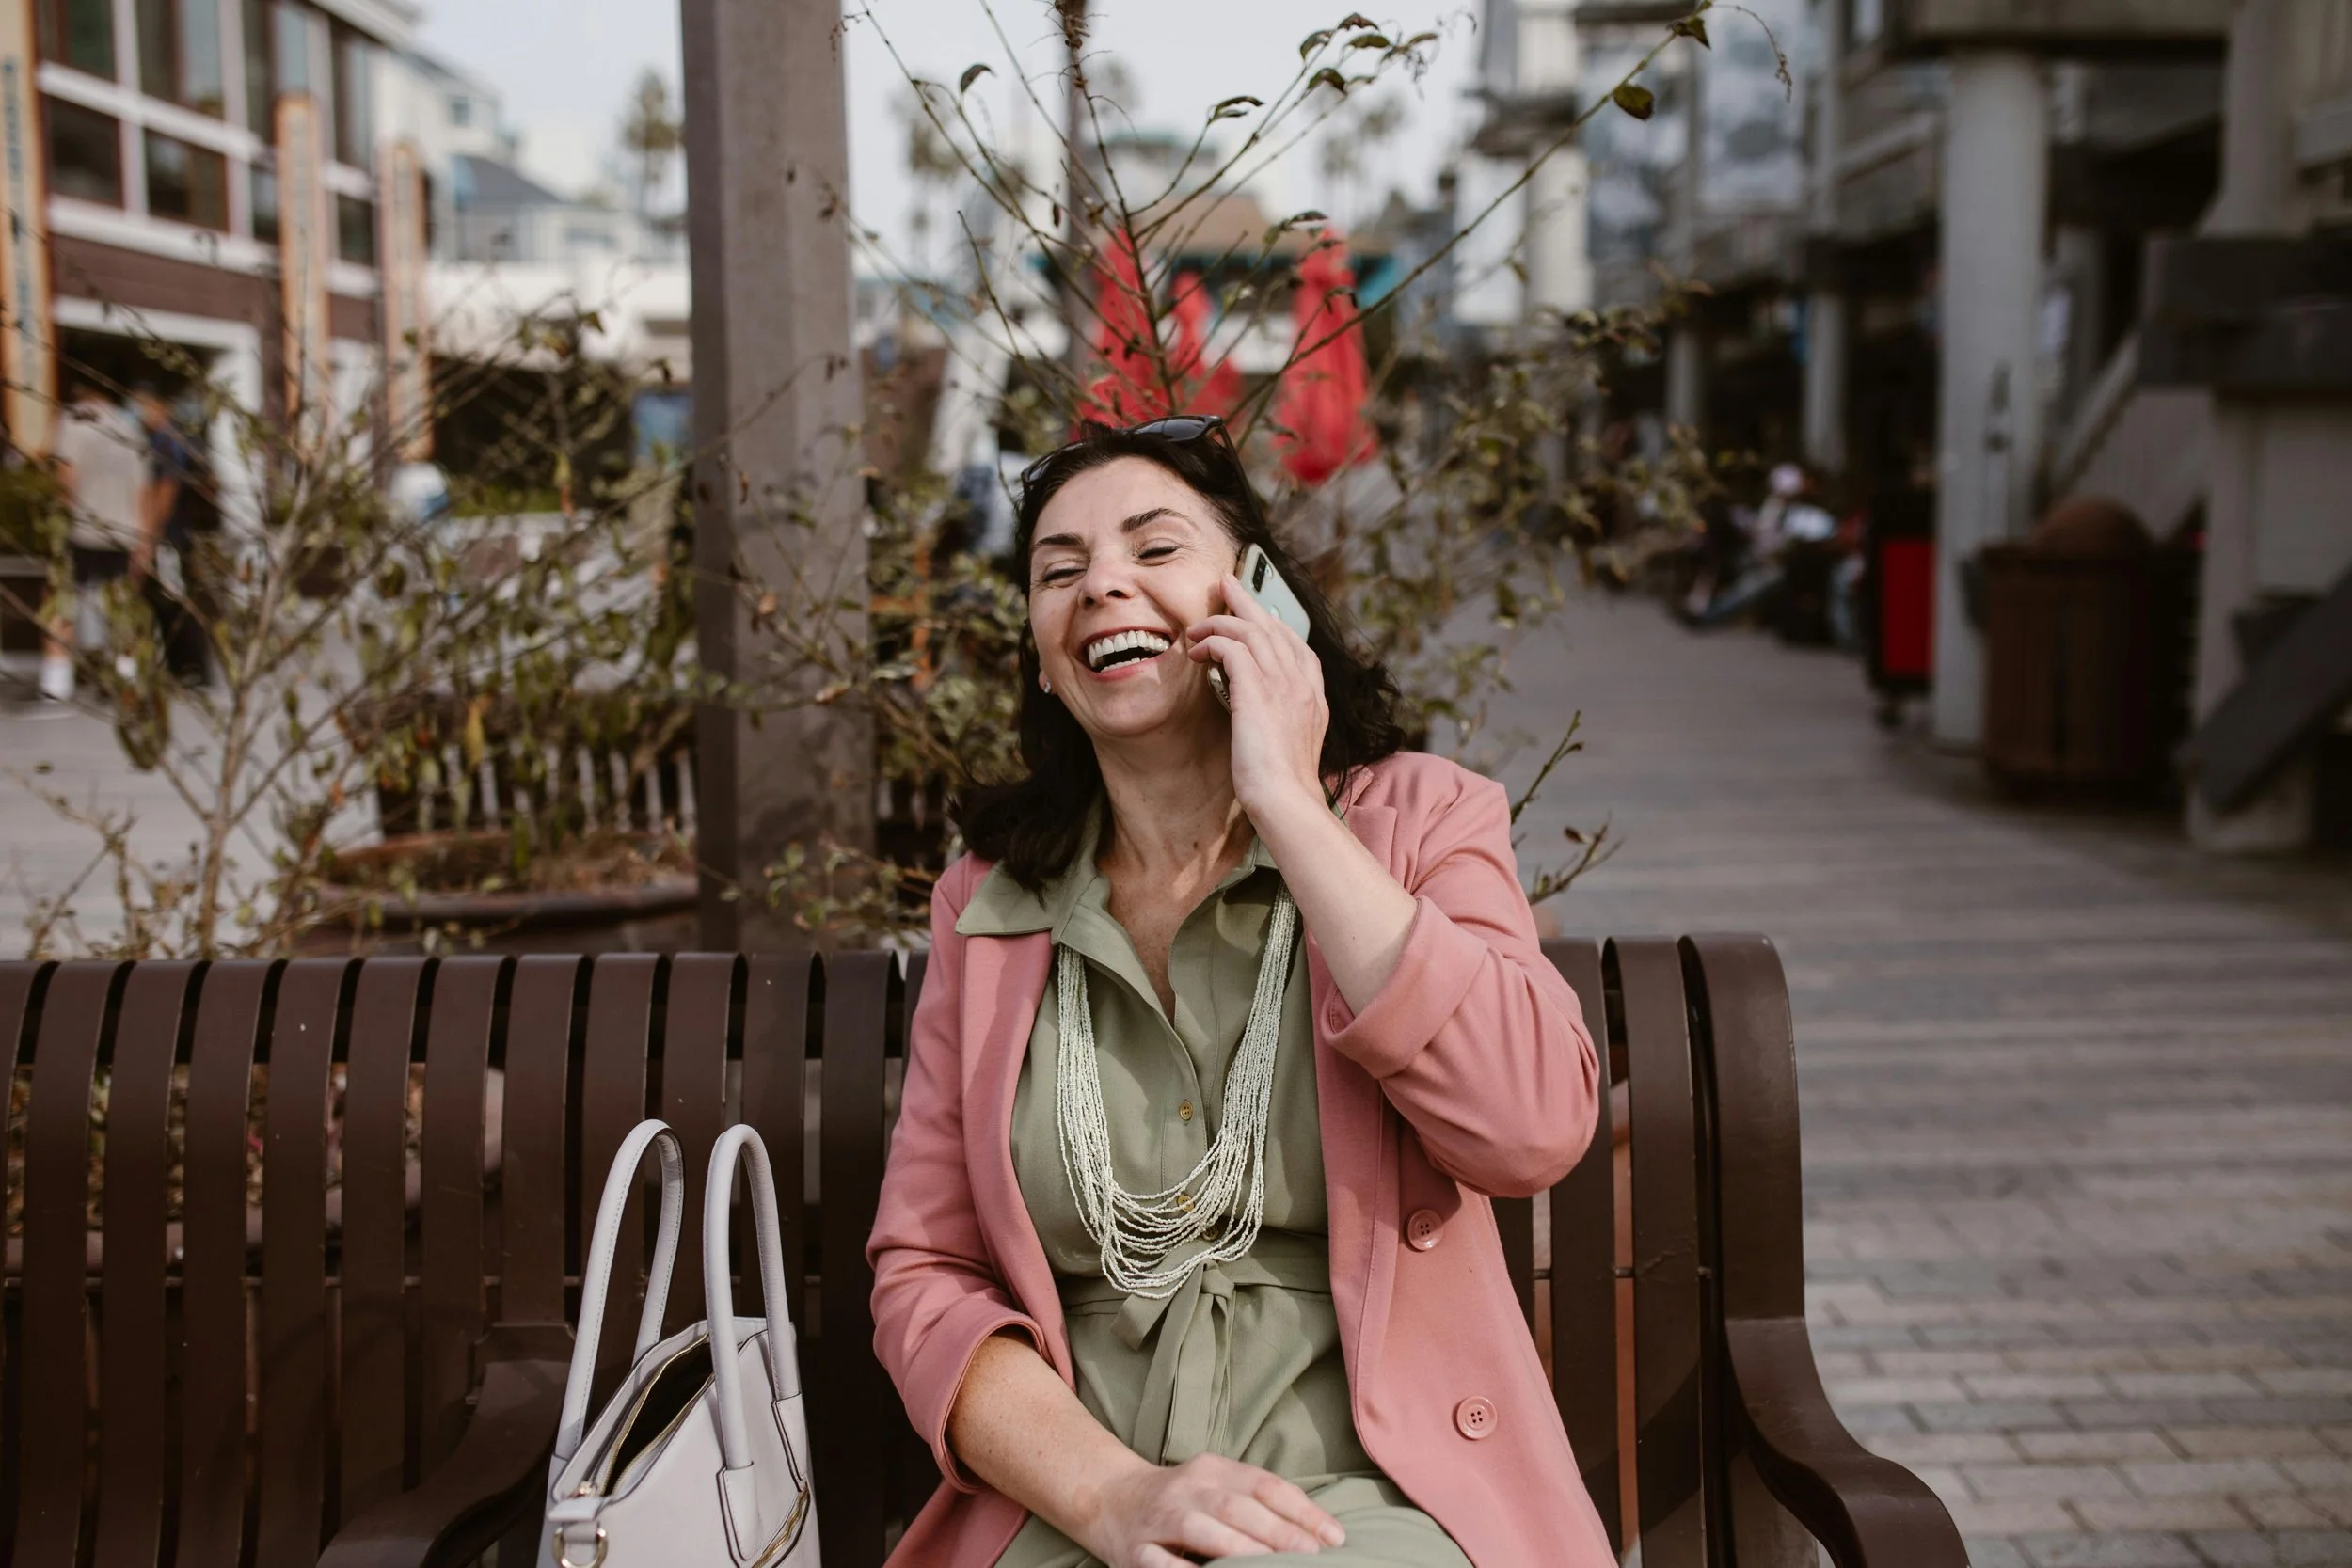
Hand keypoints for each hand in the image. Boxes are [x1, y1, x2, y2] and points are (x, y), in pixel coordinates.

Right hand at [1085, 1453, 1345, 1566]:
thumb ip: (1256, 1500)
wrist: (1108, 1498)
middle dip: (1278, 1533)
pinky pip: (1161, 1563)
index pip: (1264, 1485)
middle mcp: (1186, 1489)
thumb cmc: (1180, 1499)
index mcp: (1212, 1470)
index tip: (1333, 1537)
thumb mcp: (1216, 1485)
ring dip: (1240, 1549)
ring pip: (1202, 1530)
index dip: (1301, 1510)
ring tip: (1273, 1567)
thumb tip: (1316, 1530)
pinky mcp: (1135, 1550)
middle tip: (1312, 1556)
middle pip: (1237, 1507)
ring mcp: (1158, 1519)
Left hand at [1186, 574, 1326, 824]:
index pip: (1297, 647)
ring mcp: (1282, 684)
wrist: (1287, 801)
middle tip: (1225, 584)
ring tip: (1196, 626)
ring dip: (1220, 622)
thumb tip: (1261, 708)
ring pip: (1252, 629)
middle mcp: (1302, 683)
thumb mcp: (1290, 746)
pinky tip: (1196, 652)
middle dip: (1247, 601)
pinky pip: (1232, 647)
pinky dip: (1212, 642)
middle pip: (1274, 626)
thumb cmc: (1283, 786)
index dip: (1274, 626)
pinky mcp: (1257, 690)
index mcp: (1314, 696)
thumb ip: (1282, 720)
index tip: (1255, 618)